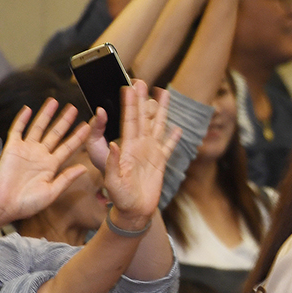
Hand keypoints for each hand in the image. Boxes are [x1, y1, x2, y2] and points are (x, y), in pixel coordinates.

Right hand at [0, 98, 91, 222]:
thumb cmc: (27, 204)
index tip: (88, 126)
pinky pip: (17, 130)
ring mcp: (26, 150)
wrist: (3, 206)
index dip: (78, 137)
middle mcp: (40, 156)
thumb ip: (66, 178)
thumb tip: (84, 168)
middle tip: (74, 108)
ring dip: (46, 115)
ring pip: (38, 128)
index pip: (68, 147)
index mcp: (51, 166)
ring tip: (54, 102)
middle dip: (65, 121)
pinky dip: (22, 120)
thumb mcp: (51, 192)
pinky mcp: (12, 149)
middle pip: (55, 134)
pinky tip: (28, 109)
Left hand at [102, 83, 181, 228]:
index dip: (129, 104)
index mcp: (127, 148)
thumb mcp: (112, 181)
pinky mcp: (160, 163)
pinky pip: (168, 147)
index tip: (128, 87)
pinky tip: (178, 129)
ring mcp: (150, 153)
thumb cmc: (119, 198)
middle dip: (142, 99)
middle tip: (141, 80)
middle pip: (142, 117)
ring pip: (157, 126)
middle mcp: (138, 146)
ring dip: (161, 110)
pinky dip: (174, 138)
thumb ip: (113, 163)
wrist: (132, 211)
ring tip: (164, 93)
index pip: (128, 121)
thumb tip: (114, 146)